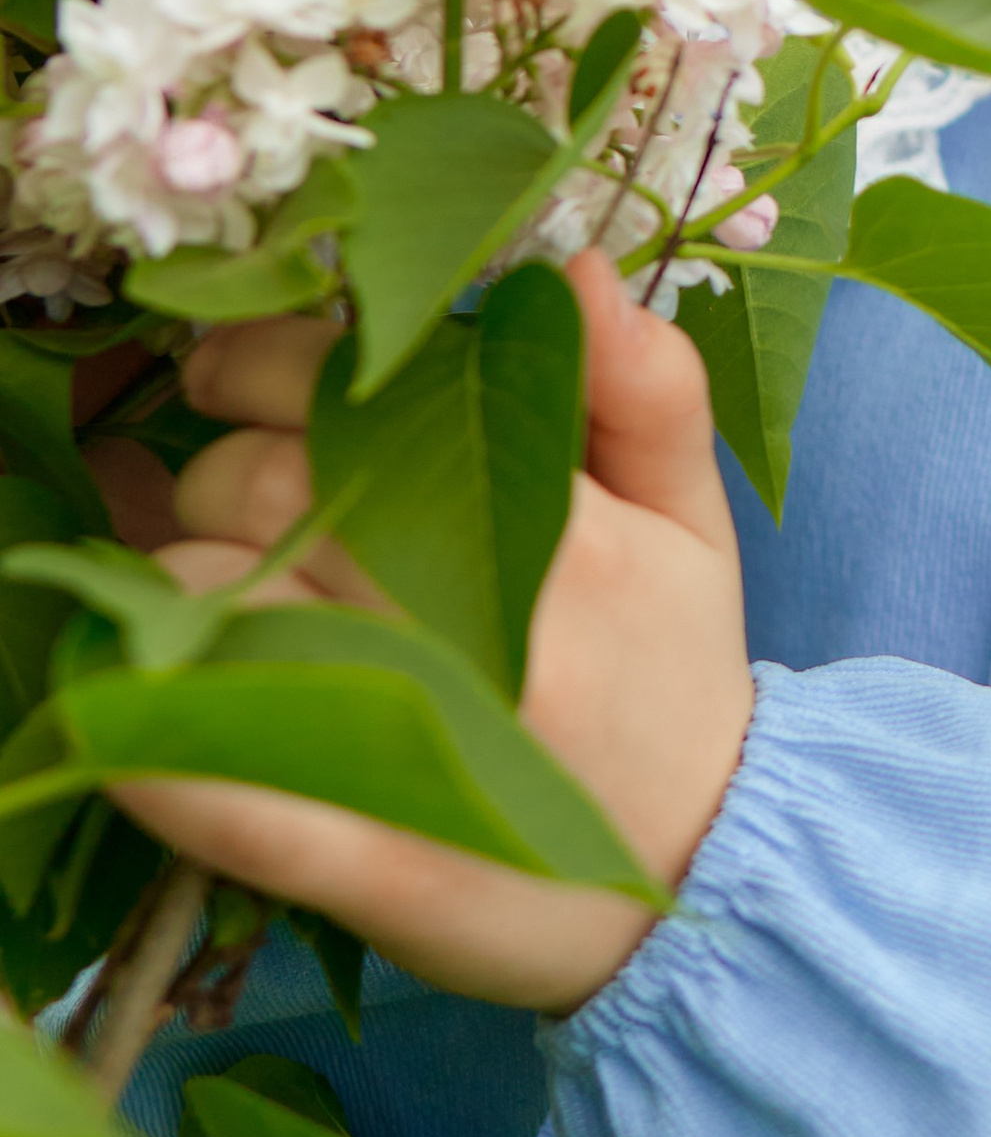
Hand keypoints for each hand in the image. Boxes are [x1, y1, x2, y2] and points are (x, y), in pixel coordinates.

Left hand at [106, 253, 755, 1017]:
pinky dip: (153, 753)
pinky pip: (221, 797)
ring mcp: (413, 743)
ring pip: (208, 611)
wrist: (714, 868)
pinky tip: (129, 718)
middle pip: (253, 489)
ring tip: (214, 595)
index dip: (258, 363)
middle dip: (213, 472)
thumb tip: (580, 268)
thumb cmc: (673, 671)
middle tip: (234, 490)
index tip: (235, 372)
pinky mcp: (360, 864)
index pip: (341, 395)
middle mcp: (476, 621)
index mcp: (554, 523)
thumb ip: (645, 386)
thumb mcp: (691, 518)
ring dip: (176, 591)